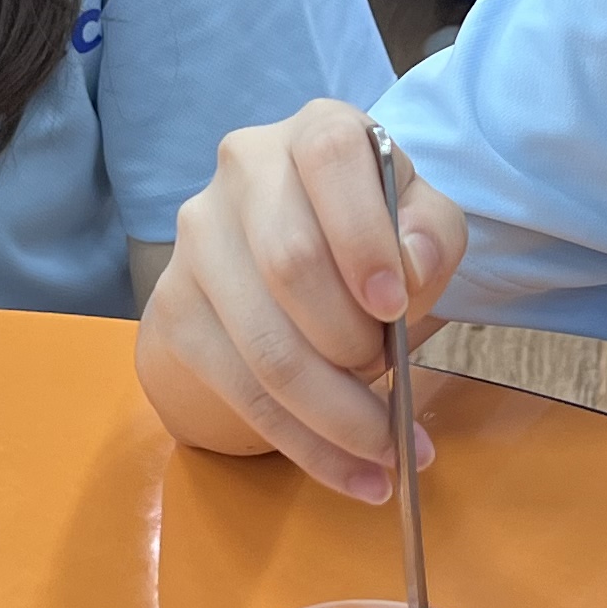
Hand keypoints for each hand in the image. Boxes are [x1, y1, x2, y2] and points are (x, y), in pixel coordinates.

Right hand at [142, 100, 464, 498]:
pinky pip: (241, 394)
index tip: (394, 306)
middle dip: (352, 342)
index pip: (329, 157)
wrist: (280, 273)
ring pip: (263, 345)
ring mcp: (196, 241)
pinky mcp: (173, 311)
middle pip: (288, 263)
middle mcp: (243, 170)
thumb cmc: (367, 240)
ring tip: (388, 452)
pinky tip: (356, 474)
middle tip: (391, 378)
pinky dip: (308, 446)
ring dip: (337, 415)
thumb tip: (410, 269)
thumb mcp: (418, 224)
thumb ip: (433, 234)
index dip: (363, 235)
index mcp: (314, 134)